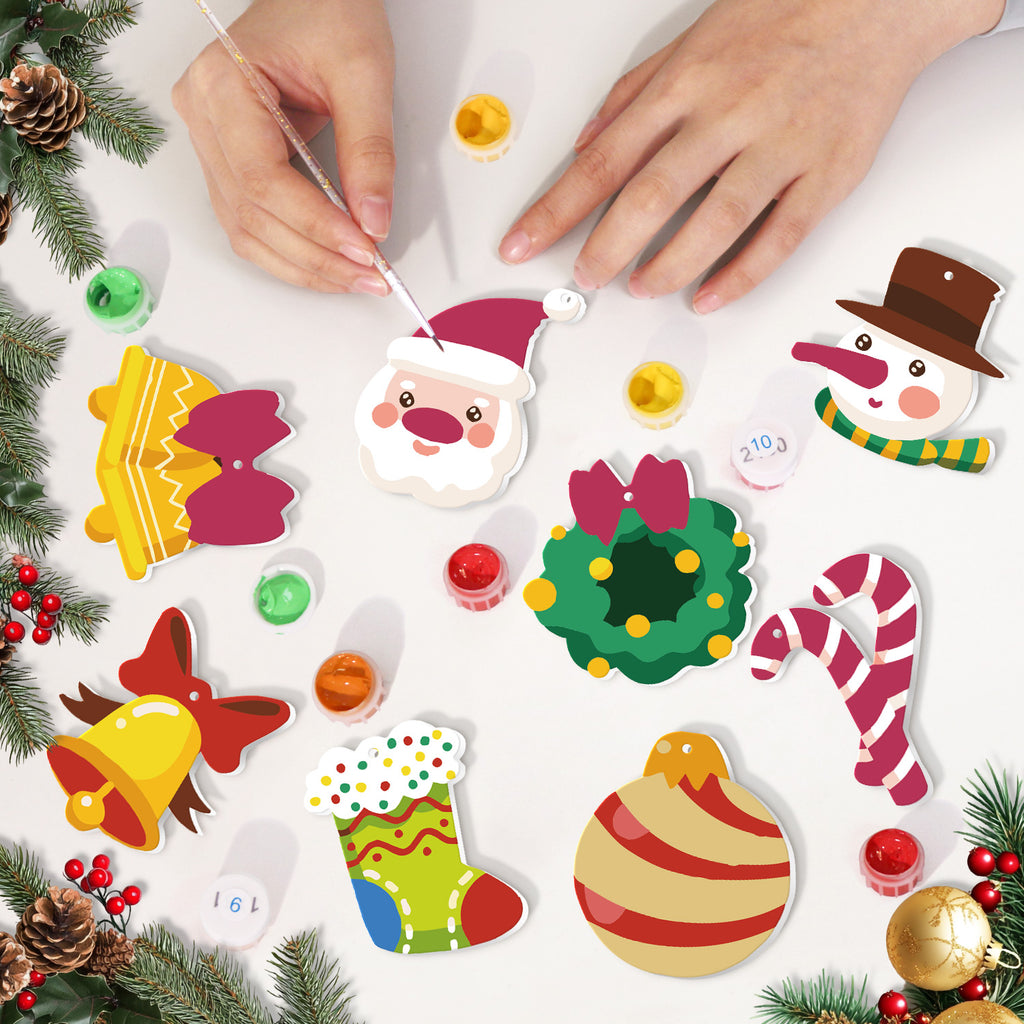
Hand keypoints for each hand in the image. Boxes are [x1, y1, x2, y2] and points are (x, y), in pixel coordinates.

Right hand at [173, 0, 394, 293]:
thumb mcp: (363, 73)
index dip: (315, 226)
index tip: (364, 249)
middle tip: (371, 276)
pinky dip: (292, 251)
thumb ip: (370, 151)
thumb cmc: (329, 10)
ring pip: (246, 230)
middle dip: (316, 256)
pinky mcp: (228, 160)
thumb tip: (373, 221)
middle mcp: (203, 116)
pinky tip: (330, 263)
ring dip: (303, 265)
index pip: (264, 180)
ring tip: (356, 277)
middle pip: (252, 215)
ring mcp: (210, 141)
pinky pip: (251, 222)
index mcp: (222, 84)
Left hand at [499, 0, 1003, 310]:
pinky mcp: (826, 174)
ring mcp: (780, 146)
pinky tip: (708, 297)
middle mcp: (728, 115)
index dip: (556, 209)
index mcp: (686, 84)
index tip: (521, 243)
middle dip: (606, 246)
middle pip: (651, 195)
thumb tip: (585, 144)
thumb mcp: (692, 40)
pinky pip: (779, 237)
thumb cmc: (781, 16)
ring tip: (640, 287)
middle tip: (585, 277)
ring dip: (669, 265)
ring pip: (715, 221)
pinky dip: (740, 274)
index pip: (604, 160)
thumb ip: (634, 95)